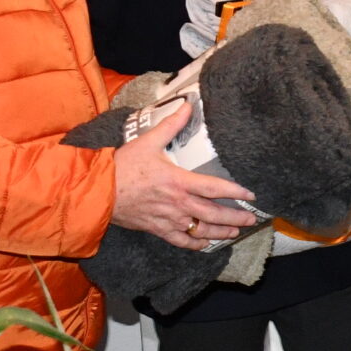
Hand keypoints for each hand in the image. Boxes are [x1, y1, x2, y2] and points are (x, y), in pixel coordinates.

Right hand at [110, 102, 258, 250]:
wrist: (98, 192)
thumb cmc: (123, 167)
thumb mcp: (148, 142)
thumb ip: (171, 125)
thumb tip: (188, 106)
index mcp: (178, 181)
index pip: (215, 188)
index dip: (235, 192)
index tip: (251, 195)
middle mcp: (178, 203)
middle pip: (214, 214)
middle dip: (235, 217)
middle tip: (251, 219)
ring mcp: (169, 219)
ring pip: (201, 230)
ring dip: (221, 232)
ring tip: (236, 232)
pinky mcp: (158, 230)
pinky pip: (181, 241)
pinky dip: (195, 244)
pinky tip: (205, 244)